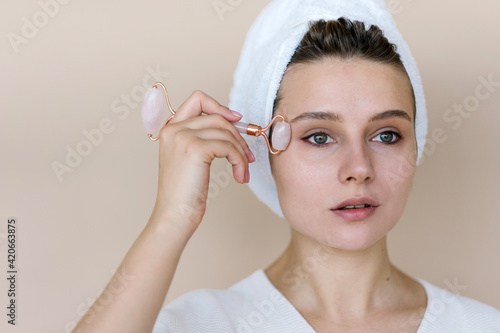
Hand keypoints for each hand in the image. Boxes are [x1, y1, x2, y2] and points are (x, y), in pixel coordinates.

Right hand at [149, 90, 254, 234]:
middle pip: (217, 117)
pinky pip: (229, 147)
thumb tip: (233, 124)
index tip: (236, 120)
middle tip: (247, 156)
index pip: (197, 99)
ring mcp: (183, 137)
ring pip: (226, 132)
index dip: (220, 106)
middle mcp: (174, 129)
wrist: (174, 215)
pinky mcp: (196, 148)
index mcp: (170, 129)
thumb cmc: (184, 194)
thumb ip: (201, 138)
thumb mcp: (189, 160)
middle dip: (238, 135)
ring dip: (241, 152)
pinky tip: (239, 177)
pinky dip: (239, 162)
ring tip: (243, 170)